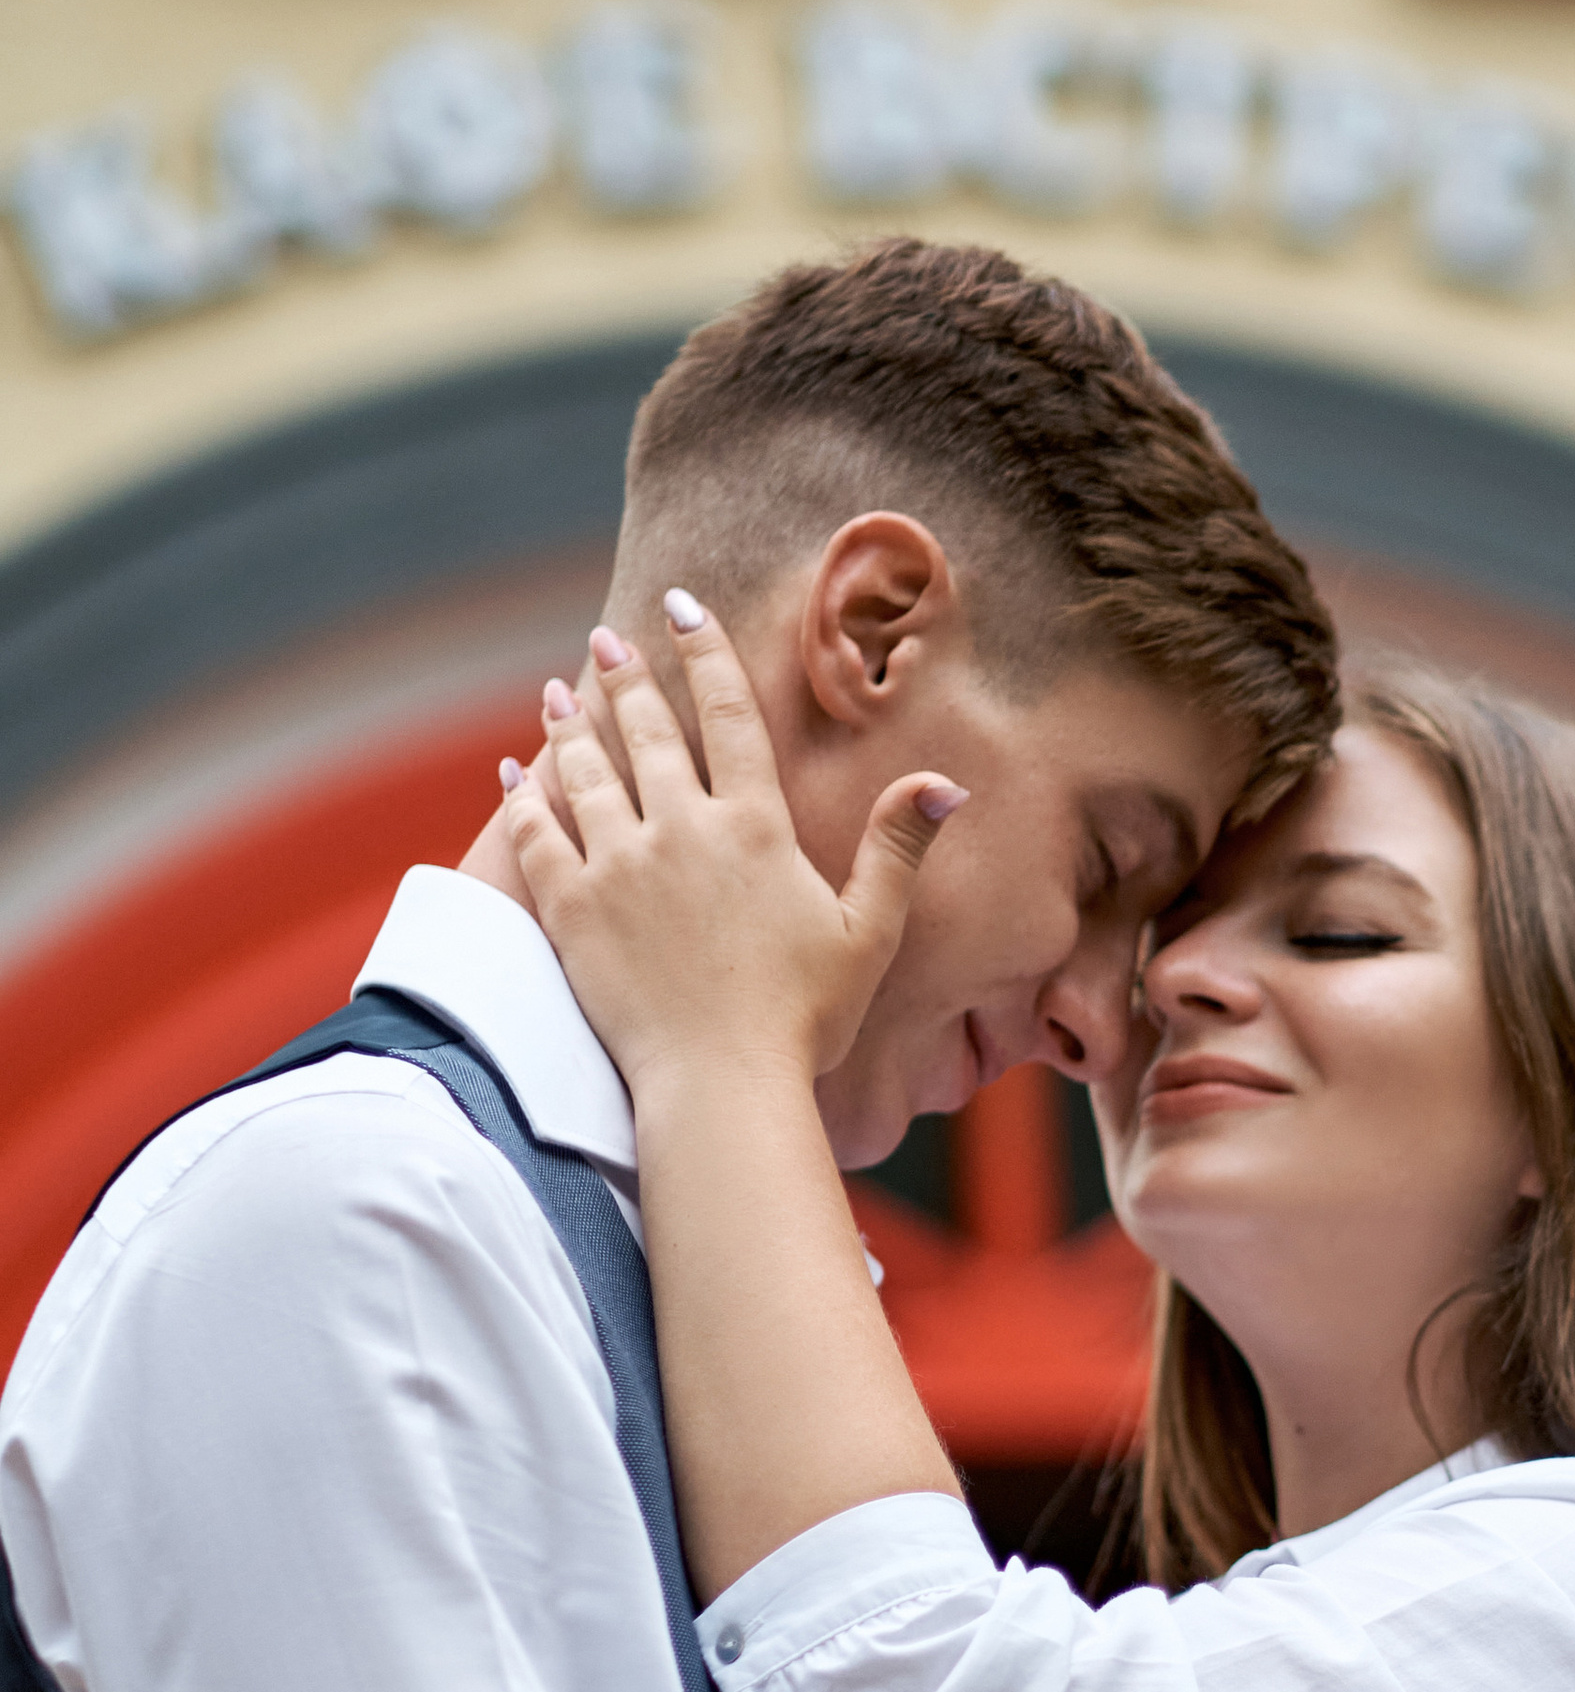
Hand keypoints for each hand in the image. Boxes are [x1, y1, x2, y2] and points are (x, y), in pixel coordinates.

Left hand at [500, 592, 965, 1097]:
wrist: (721, 1085)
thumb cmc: (804, 1019)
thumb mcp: (867, 932)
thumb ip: (898, 849)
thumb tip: (946, 783)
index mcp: (754, 827)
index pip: (728, 715)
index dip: (704, 653)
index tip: (683, 607)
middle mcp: (680, 830)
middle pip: (647, 731)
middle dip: (625, 677)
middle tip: (604, 640)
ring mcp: (618, 866)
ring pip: (585, 772)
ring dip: (569, 726)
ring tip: (557, 693)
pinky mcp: (571, 910)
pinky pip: (535, 835)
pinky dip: (520, 797)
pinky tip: (511, 773)